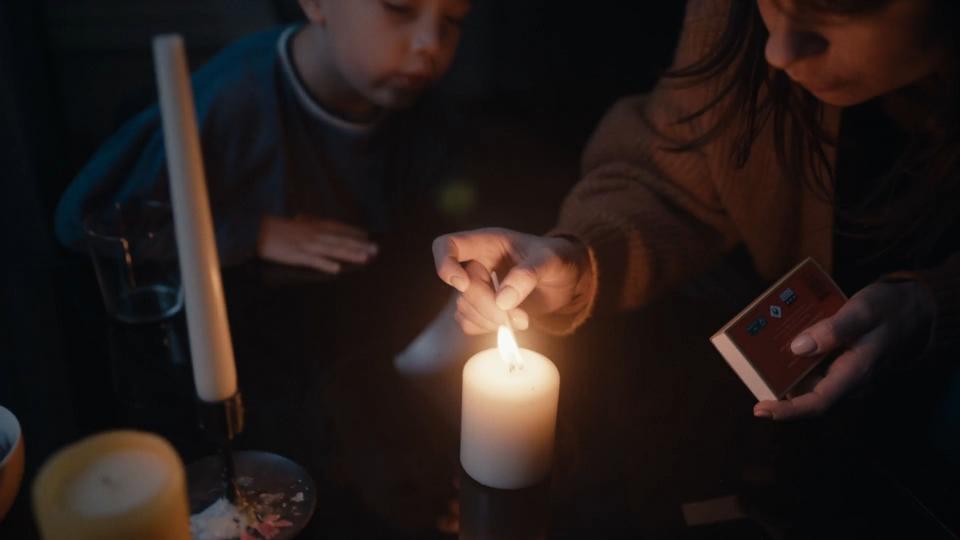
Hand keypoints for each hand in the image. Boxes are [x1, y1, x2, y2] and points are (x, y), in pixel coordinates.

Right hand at [257, 215, 377, 273]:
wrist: (258, 231)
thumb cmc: (276, 228)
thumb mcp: (296, 223)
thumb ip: (307, 224)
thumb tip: (312, 221)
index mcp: (313, 225)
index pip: (339, 228)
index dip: (354, 233)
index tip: (368, 236)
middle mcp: (314, 234)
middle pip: (341, 240)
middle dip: (359, 245)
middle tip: (376, 249)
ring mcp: (307, 245)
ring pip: (333, 250)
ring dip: (350, 253)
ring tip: (365, 258)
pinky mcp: (297, 256)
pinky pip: (314, 261)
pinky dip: (325, 264)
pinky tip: (337, 269)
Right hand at [432, 228, 590, 333]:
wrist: (568, 279)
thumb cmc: (558, 259)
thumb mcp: (550, 261)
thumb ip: (527, 275)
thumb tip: (502, 301)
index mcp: (486, 243)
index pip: (447, 245)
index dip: (445, 264)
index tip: (462, 284)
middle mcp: (477, 265)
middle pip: (462, 289)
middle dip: (488, 307)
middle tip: (519, 318)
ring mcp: (478, 288)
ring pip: (464, 309)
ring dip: (490, 321)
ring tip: (522, 321)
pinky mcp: (484, 309)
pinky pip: (470, 324)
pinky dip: (488, 329)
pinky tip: (511, 325)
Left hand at [754, 280, 934, 420]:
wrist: (914, 308)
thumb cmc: (889, 309)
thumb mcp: (862, 312)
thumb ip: (834, 329)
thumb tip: (798, 347)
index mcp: (855, 373)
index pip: (817, 403)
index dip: (787, 411)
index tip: (759, 409)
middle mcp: (848, 380)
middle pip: (806, 393)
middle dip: (776, 384)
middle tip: (750, 366)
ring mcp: (845, 374)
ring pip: (808, 380)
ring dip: (784, 369)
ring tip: (759, 351)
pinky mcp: (841, 364)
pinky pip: (814, 366)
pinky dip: (797, 356)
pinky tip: (781, 340)